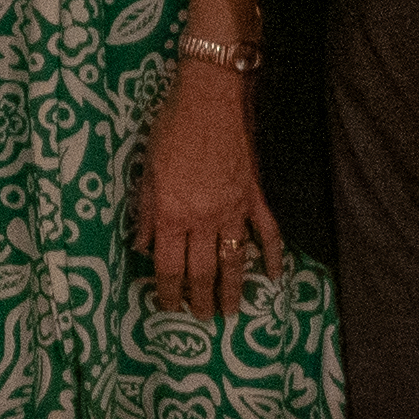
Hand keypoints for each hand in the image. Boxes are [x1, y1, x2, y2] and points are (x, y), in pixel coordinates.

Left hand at [135, 59, 287, 321]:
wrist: (212, 99)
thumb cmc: (171, 128)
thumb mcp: (147, 170)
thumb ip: (147, 212)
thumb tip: (142, 246)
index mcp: (172, 213)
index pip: (169, 266)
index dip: (168, 292)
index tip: (168, 307)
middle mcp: (204, 219)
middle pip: (202, 272)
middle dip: (201, 300)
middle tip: (202, 318)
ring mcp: (234, 209)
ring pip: (235, 261)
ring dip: (234, 290)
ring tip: (231, 312)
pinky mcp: (255, 196)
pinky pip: (268, 232)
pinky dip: (274, 255)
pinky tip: (276, 275)